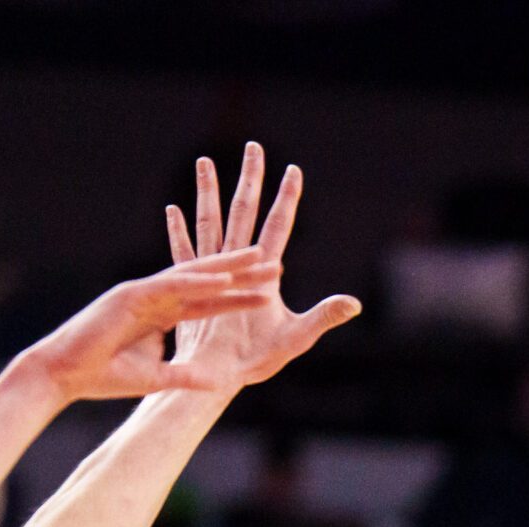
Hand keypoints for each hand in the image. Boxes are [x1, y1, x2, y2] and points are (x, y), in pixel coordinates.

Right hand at [25, 249, 281, 403]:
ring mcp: (143, 293)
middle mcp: (156, 299)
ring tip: (258, 257)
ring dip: (227, 268)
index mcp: (162, 316)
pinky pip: (169, 286)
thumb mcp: (156, 379)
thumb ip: (186, 376)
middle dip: (242, 274)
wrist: (64, 374)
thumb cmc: (103, 377)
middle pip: (208, 283)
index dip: (239, 299)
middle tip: (276, 264)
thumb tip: (217, 383)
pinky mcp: (130, 295)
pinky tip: (221, 278)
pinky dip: (195, 282)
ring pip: (193, 276)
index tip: (268, 294)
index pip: (209, 305)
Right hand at [165, 142, 363, 389]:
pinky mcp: (192, 286)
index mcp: (264, 274)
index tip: (294, 170)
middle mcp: (240, 266)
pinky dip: (179, 232)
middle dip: (250, 179)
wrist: (222, 377)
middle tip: (253, 147)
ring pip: (211, 222)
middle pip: (245, 211)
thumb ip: (323, 317)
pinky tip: (173, 210)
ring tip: (206, 161)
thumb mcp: (296, 338)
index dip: (286, 199)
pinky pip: (183, 254)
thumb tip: (355, 304)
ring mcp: (215, 273)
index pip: (277, 227)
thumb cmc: (258, 362)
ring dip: (209, 193)